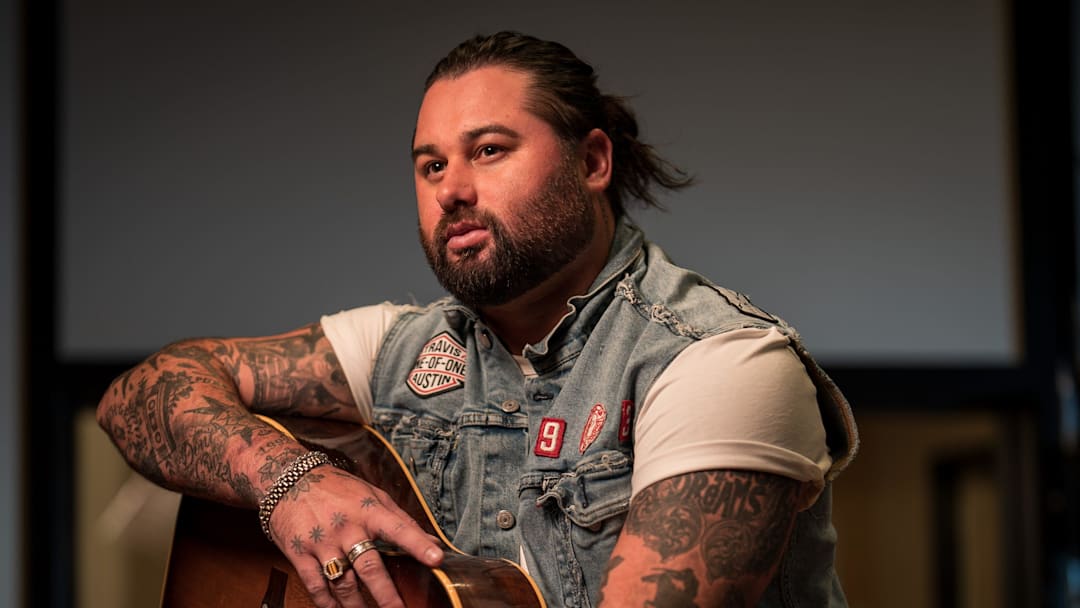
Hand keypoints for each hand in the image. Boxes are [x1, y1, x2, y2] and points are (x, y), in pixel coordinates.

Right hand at [268, 464, 443, 607]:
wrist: (289, 478)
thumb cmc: (338, 488)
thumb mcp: (372, 494)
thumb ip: (401, 520)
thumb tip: (432, 541)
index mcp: (369, 510)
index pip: (399, 528)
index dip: (419, 545)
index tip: (437, 559)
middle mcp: (346, 527)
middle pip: (369, 566)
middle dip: (386, 594)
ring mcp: (322, 541)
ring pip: (342, 582)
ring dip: (357, 605)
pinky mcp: (299, 552)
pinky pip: (315, 585)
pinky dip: (326, 603)